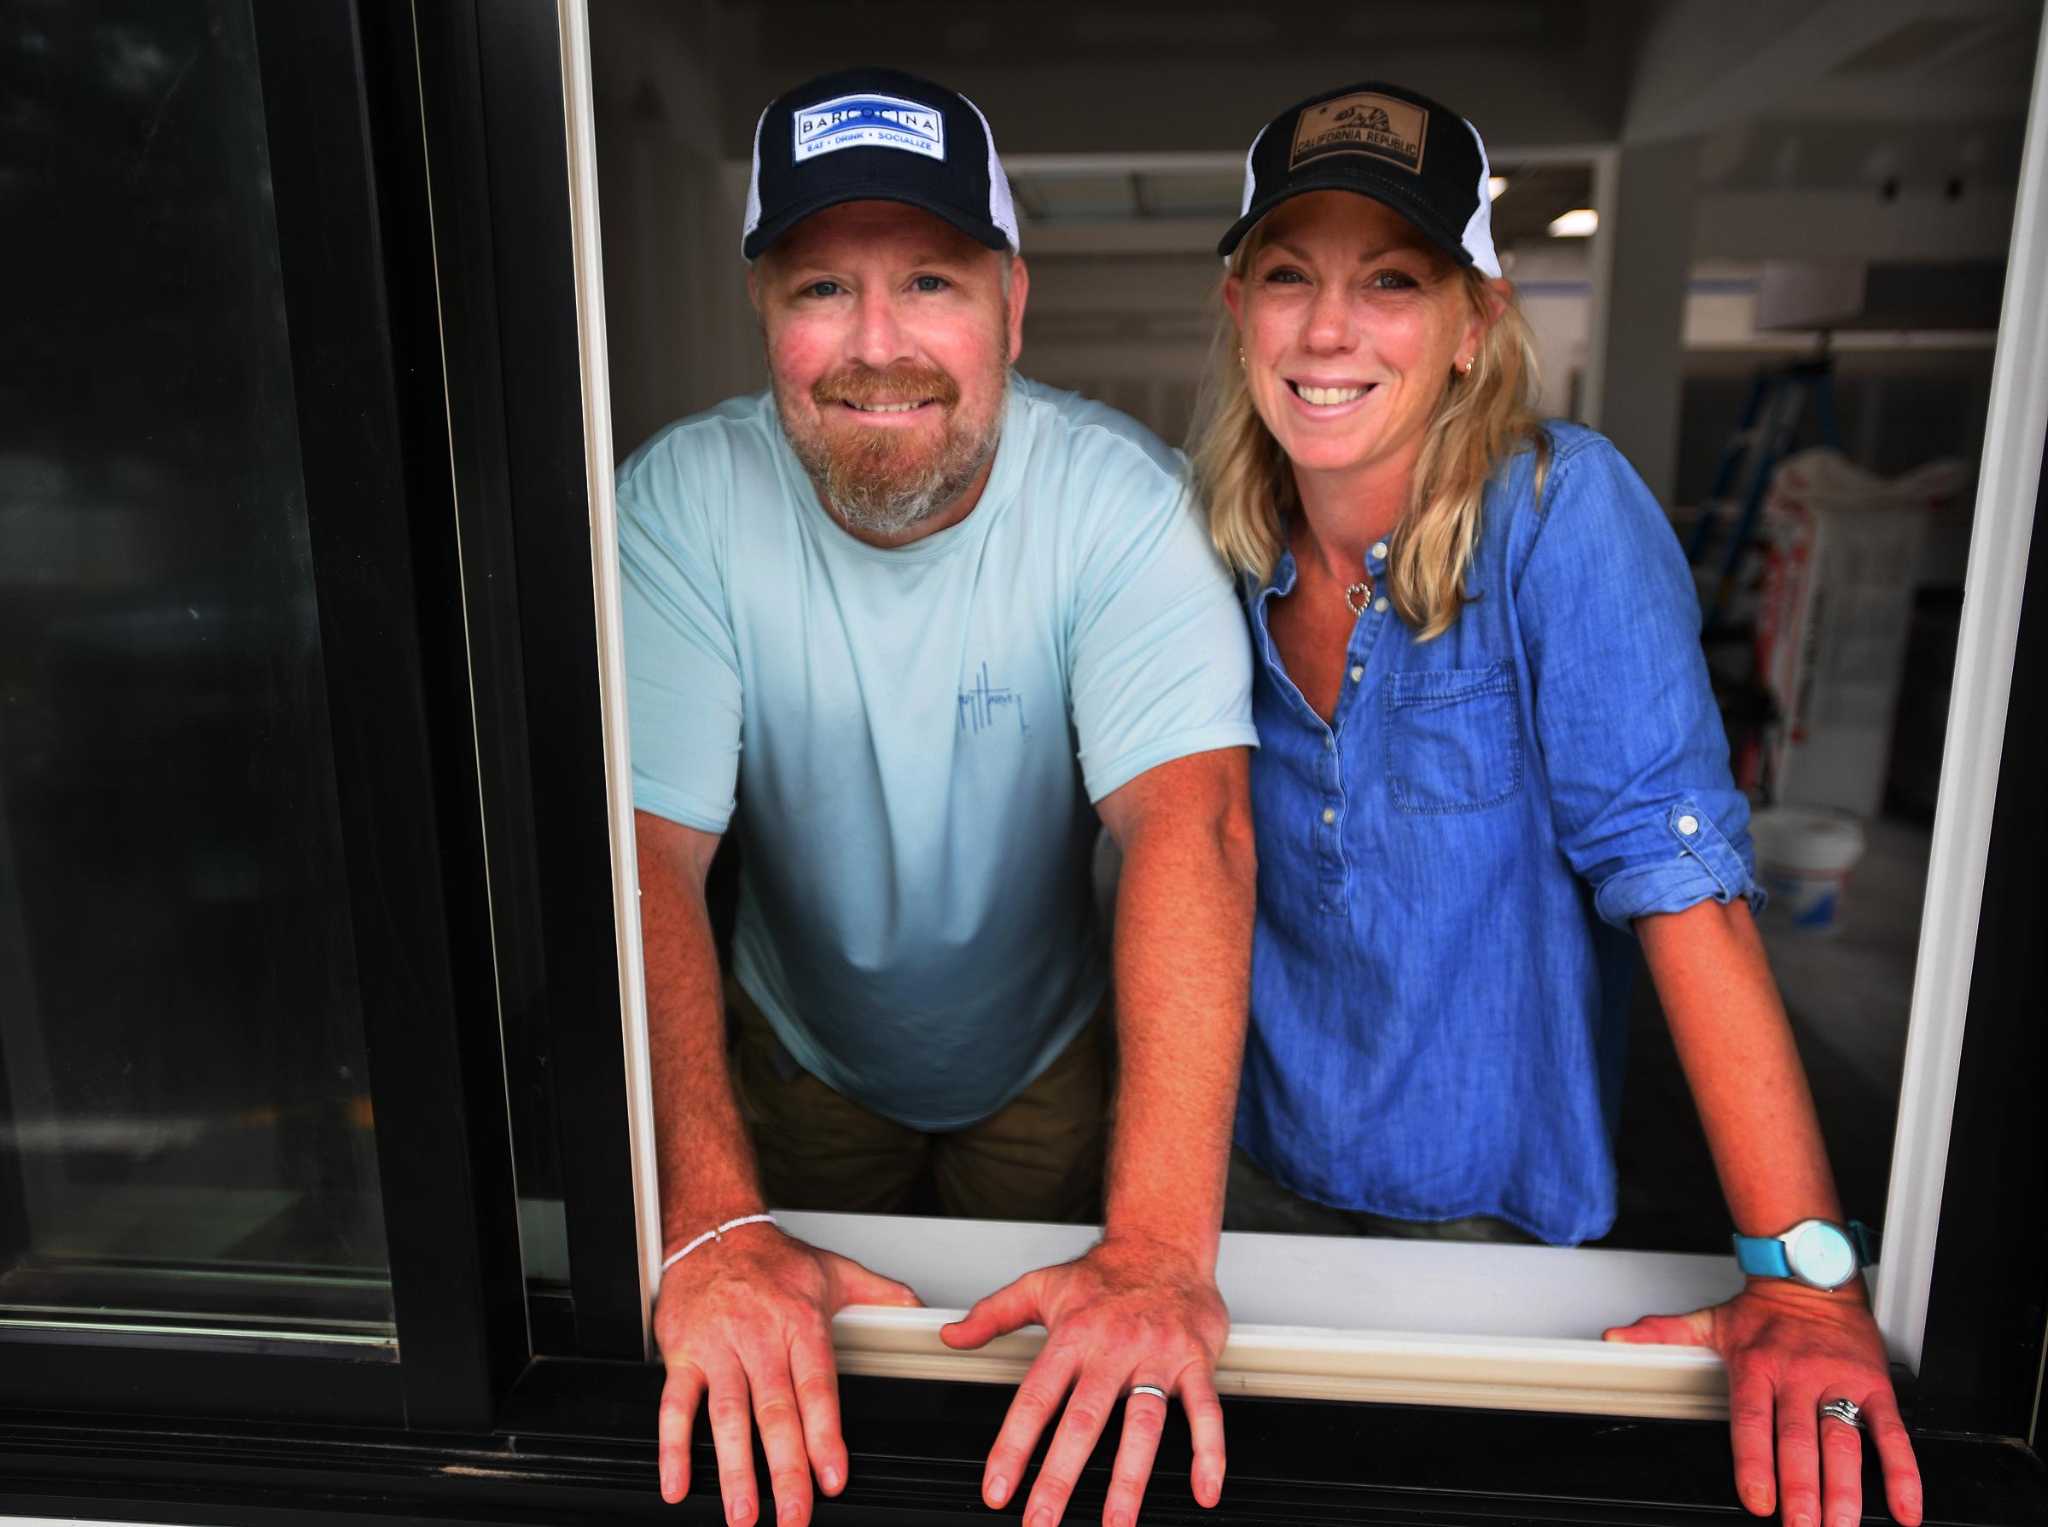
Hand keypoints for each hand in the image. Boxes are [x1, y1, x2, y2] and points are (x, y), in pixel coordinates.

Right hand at [654, 1225, 921, 1525]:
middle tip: (794, 1516)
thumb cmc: (772, 1259)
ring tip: (744, 1516)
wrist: (714, 1231)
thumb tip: (918, 1310)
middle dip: (786, 1471)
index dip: (825, 1436)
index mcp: (800, 1323)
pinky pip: (674, 1405)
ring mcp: (718, 1348)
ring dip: (735, 1470)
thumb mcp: (833, 1271)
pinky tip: (678, 1484)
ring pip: (728, 1416)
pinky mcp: (682, 1354)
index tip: (832, 1477)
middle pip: (775, 1412)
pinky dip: (673, 1447)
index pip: (817, 1388)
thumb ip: (879, 1294)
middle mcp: (759, 1338)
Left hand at [940, 1235, 1228, 1526]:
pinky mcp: (1195, 1361)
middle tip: (1041, 1522)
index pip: (1036, 1399)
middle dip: (1060, 1478)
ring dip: (1129, 1481)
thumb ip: (993, 1315)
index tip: (997, 1489)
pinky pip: (1205, 1411)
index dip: (1013, 1447)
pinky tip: (1204, 1491)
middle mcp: (1113, 1348)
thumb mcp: (1040, 1286)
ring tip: (1115, 1525)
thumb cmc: (1104, 1274)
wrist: (1164, 1243)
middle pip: (1083, 1421)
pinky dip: (1209, 1452)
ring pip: (1142, 1425)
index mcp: (1072, 1336)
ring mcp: (1156, 1357)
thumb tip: (950, 1335)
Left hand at [1605, 1281, 1921, 1526]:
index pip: (1753, 1423)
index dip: (1755, 1464)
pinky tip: (1905, 1508)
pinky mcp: (1875, 1385)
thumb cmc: (1761, 1313)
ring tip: (1842, 1525)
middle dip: (1802, 1490)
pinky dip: (1903, 1472)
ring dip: (1846, 1491)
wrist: (1811, 1275)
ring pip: (1844, 1442)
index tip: (1758, 1501)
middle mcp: (1797, 1376)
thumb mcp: (1707, 1321)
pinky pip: (1893, 1433)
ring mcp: (1838, 1382)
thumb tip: (1615, 1339)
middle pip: (1799, 1441)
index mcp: (1756, 1367)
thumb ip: (1662, 1335)